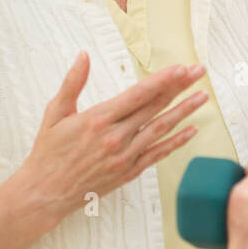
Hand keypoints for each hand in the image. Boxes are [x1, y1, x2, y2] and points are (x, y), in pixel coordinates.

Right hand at [13, 51, 207, 232]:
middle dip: (179, 87)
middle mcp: (115, 137)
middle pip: (155, 107)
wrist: (45, 193)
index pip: (138, 94)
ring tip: (202, 96)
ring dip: (184, 112)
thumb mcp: (55, 113)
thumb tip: (82, 56)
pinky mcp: (128, 171)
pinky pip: (158, 154)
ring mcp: (124, 156)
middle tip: (198, 72)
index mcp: (98, 119)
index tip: (180, 68)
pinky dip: (176, 142)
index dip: (162, 80)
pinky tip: (192, 130)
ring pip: (161, 129)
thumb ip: (72, 83)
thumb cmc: (48, 152)